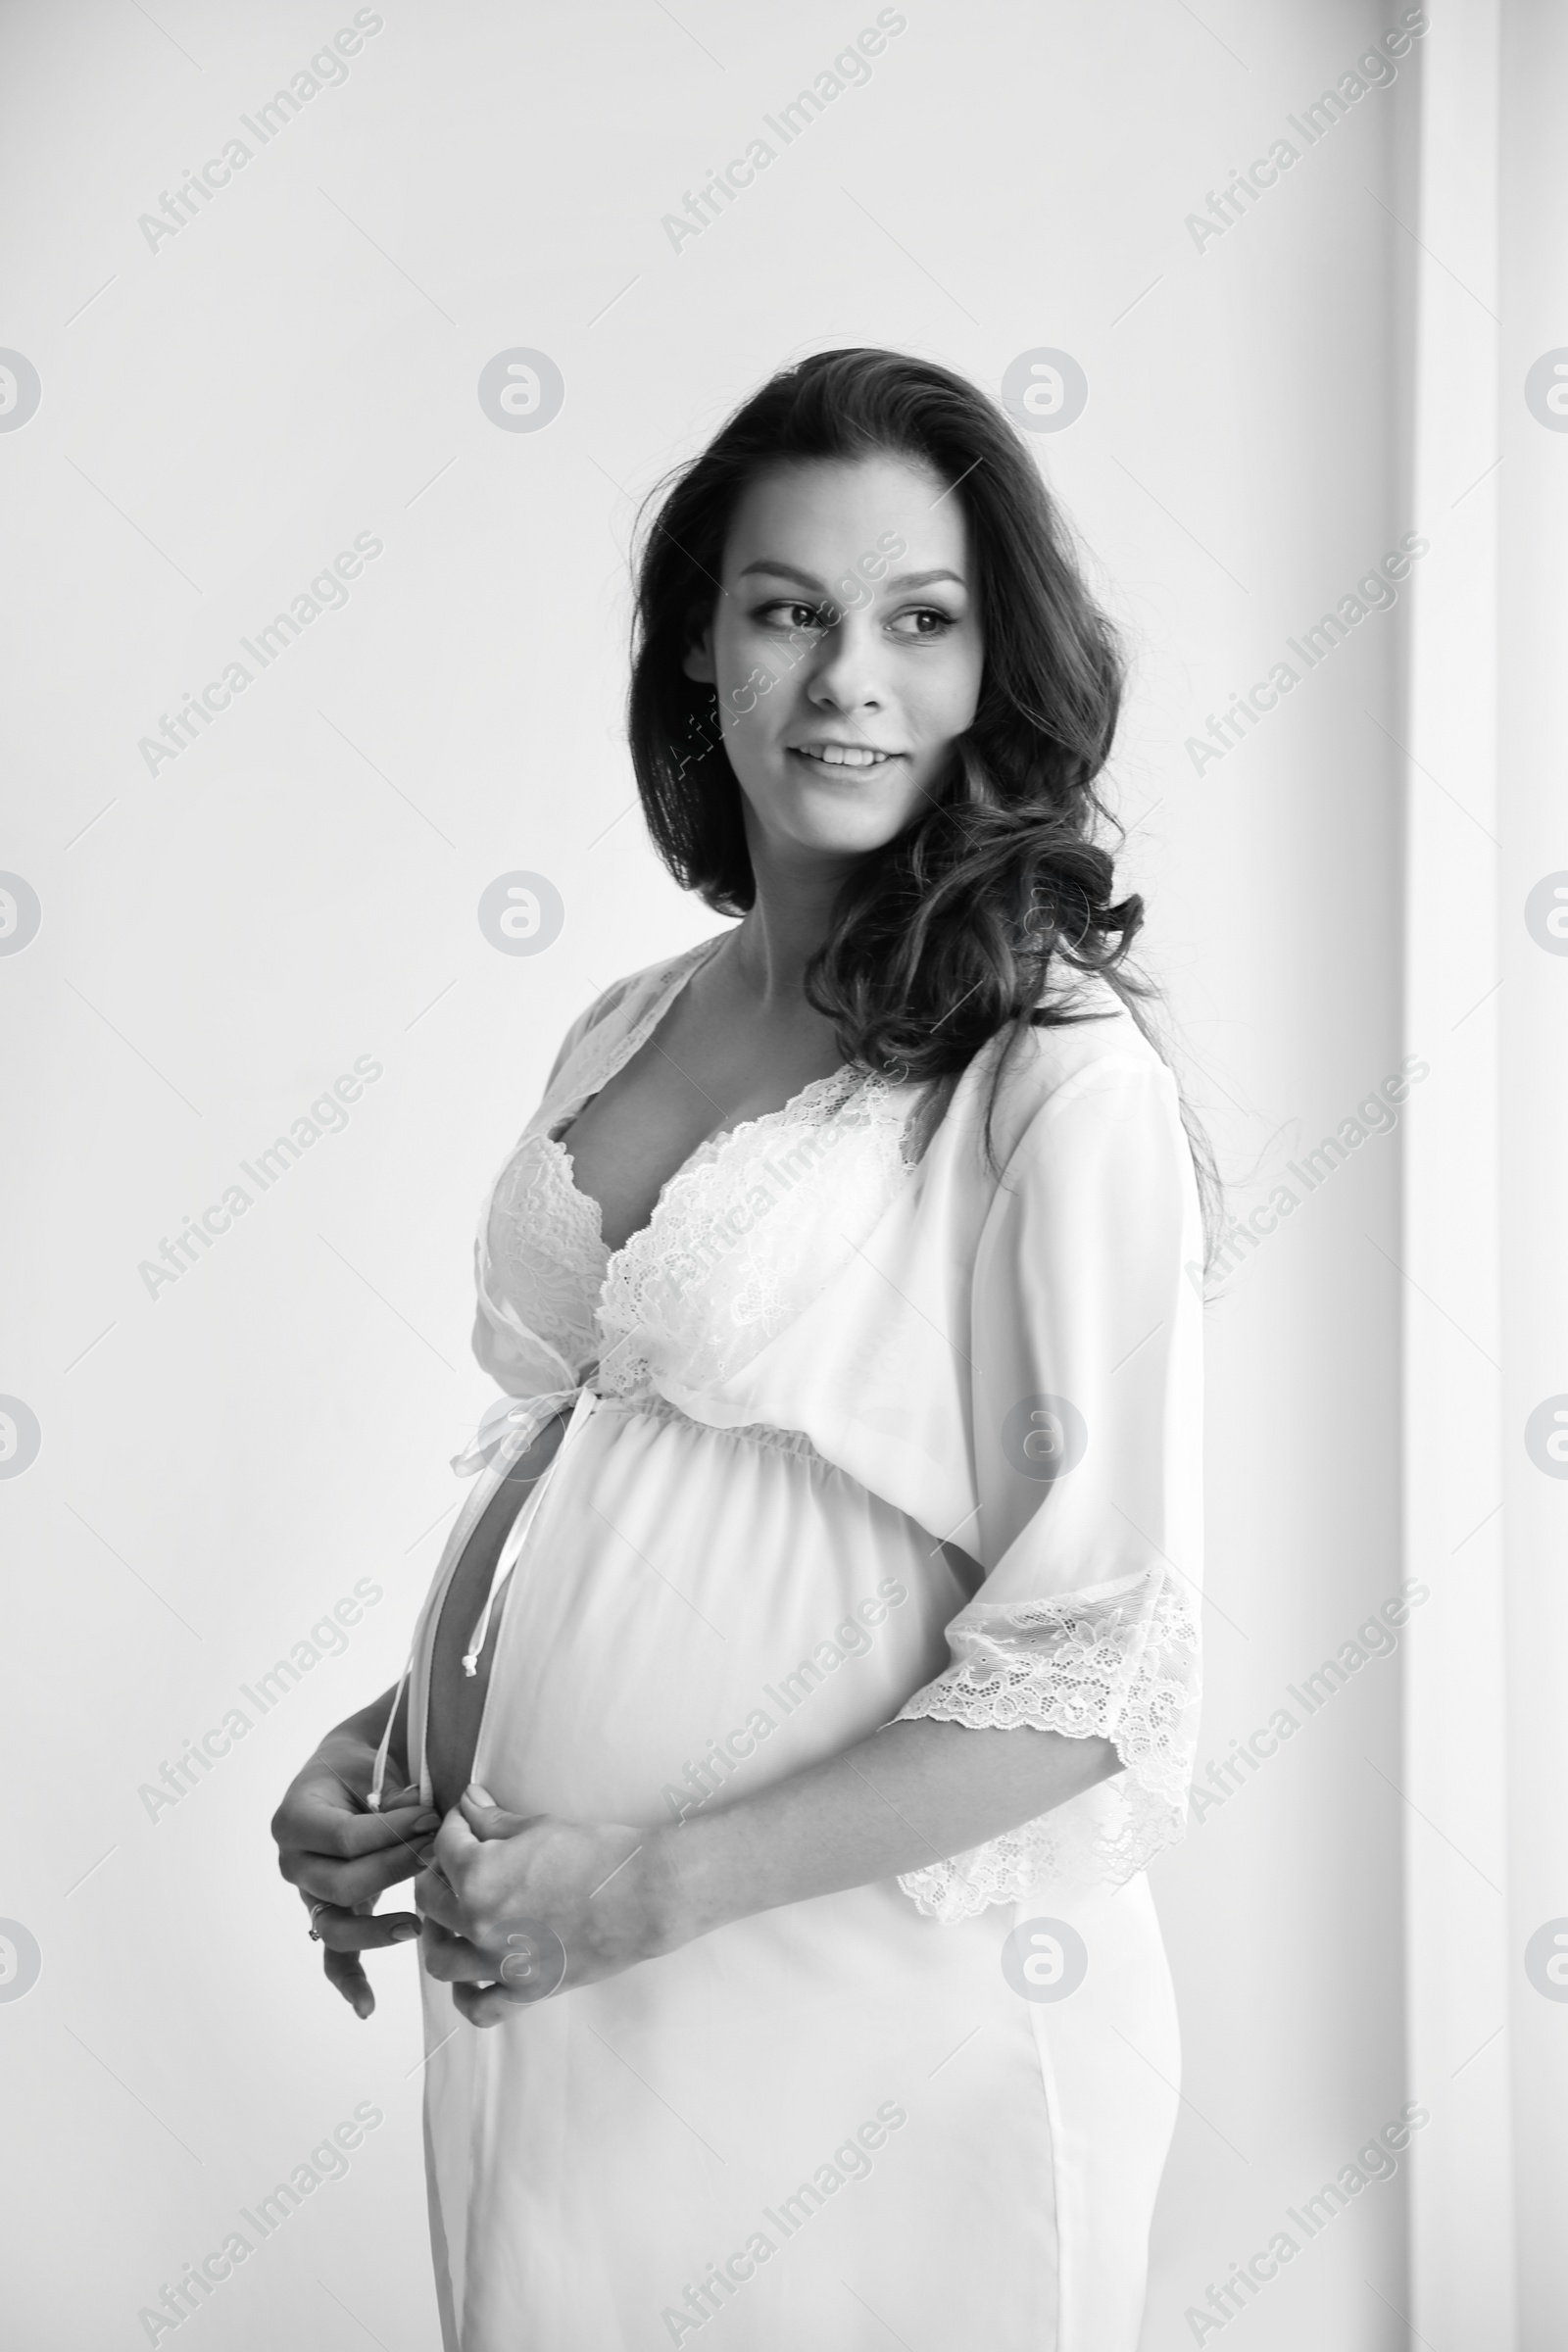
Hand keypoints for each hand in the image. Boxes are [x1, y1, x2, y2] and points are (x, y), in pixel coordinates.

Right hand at [271, 1734, 439, 2017]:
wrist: (354, 1768)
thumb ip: (397, 1797)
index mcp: (296, 1816)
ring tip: (415, 1926)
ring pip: (335, 1925)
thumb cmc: (369, 1764)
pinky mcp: (329, 1912)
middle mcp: (294, 1859)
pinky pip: (333, 1955)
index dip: (393, 1832)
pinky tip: (367, 2007)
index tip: (434, 1820)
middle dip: (396, 1870)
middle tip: (436, 1856)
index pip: (347, 1838)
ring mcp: (308, 1891)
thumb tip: (430, 1824)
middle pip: (343, 1883)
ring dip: (376, 1929)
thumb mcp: (377, 1769)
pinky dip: (349, 1980)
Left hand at [415, 1785, 677, 2027]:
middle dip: (437, 1873)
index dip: (454, 1823)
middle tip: (455, 1860)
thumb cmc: (598, 1854)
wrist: (644, 1893)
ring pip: (440, 1958)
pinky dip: (465, 1994)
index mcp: (478, 1877)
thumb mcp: (538, 1826)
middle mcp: (479, 1923)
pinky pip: (479, 2007)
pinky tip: (469, 1975)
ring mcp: (500, 1963)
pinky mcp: (526, 1989)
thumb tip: (470, 1804)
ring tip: (449, 1917)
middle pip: (431, 1900)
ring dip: (436, 1934)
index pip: (445, 1845)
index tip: (466, 1817)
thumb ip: (493, 1820)